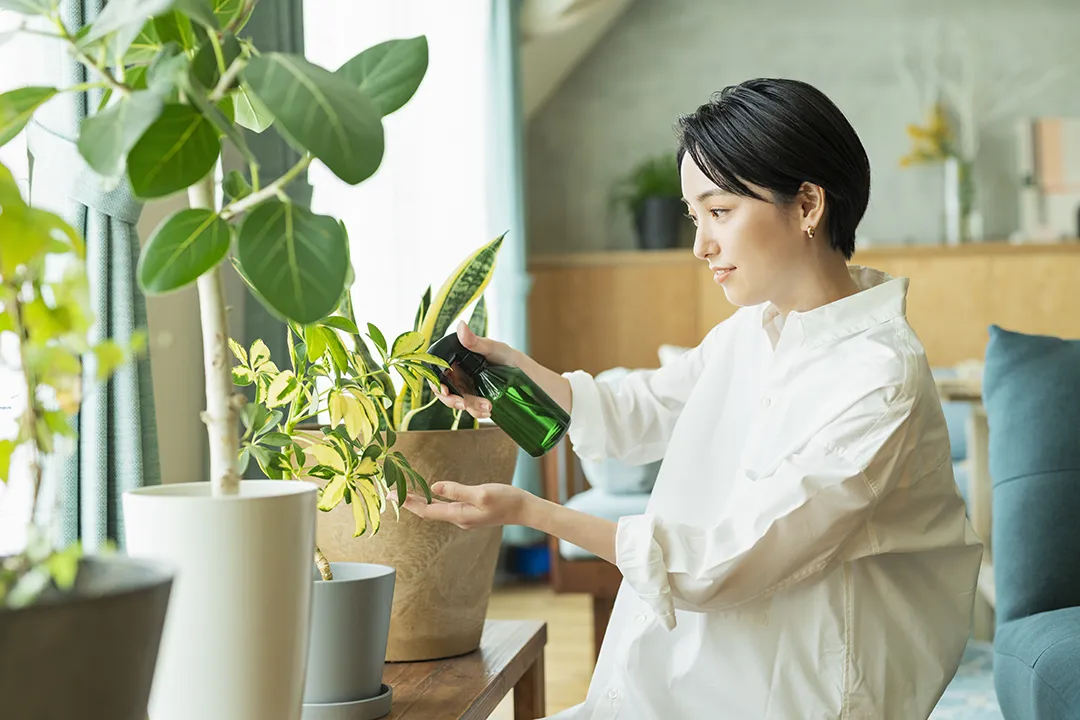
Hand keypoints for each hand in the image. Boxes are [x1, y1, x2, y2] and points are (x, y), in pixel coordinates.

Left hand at [402, 481, 533, 529]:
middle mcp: (459, 518)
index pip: (427, 510)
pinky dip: (433, 500)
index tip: (391, 496)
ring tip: (404, 492)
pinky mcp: (470, 511)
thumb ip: (457, 490)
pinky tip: (429, 494)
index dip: (408, 503)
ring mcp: (465, 516)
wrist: (525, 510)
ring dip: (420, 501)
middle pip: (428, 511)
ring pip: (436, 509)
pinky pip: (446, 506)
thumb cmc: (506, 500)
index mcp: (459, 515)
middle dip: (409, 502)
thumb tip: (434, 487)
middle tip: (391, 492)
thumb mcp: (481, 493)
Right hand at [432, 322, 520, 419]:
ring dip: (471, 407)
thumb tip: (461, 326)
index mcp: (458, 360)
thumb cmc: (509, 357)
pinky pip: (472, 410)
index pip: (439, 372)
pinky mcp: (478, 400)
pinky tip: (488, 411)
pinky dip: (478, 413)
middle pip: (445, 391)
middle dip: (452, 400)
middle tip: (463, 404)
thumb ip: (475, 341)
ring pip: (459, 402)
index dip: (437, 382)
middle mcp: (460, 375)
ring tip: (487, 406)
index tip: (444, 390)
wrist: (530, 376)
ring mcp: (468, 389)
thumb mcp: (493, 348)